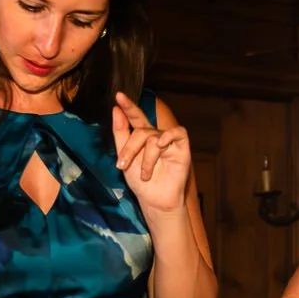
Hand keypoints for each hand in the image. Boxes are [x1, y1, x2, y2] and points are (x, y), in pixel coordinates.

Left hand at [112, 94, 193, 218]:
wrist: (155, 201)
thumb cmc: (140, 182)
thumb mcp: (125, 159)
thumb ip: (121, 134)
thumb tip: (116, 109)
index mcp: (142, 136)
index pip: (135, 117)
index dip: (128, 106)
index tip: (118, 96)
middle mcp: (156, 136)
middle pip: (141, 131)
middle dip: (130, 148)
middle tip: (123, 165)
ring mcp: (170, 141)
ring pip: (154, 138)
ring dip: (146, 159)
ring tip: (145, 175)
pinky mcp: (182, 148)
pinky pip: (177, 133)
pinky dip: (168, 136)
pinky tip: (162, 145)